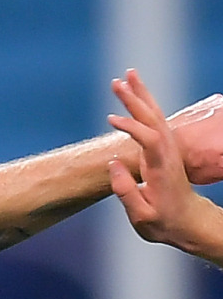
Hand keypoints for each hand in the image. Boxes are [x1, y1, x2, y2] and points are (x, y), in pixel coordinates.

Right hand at [108, 69, 222, 259]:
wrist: (187, 220)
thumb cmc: (163, 222)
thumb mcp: (142, 216)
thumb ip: (126, 191)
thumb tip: (112, 164)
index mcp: (162, 169)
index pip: (150, 139)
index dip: (132, 127)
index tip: (111, 119)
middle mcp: (167, 154)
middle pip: (153, 119)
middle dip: (136, 99)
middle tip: (118, 82)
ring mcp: (167, 149)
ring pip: (155, 116)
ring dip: (140, 96)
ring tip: (126, 77)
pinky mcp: (162, 149)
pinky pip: (153, 121)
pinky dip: (143, 105)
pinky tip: (134, 95)